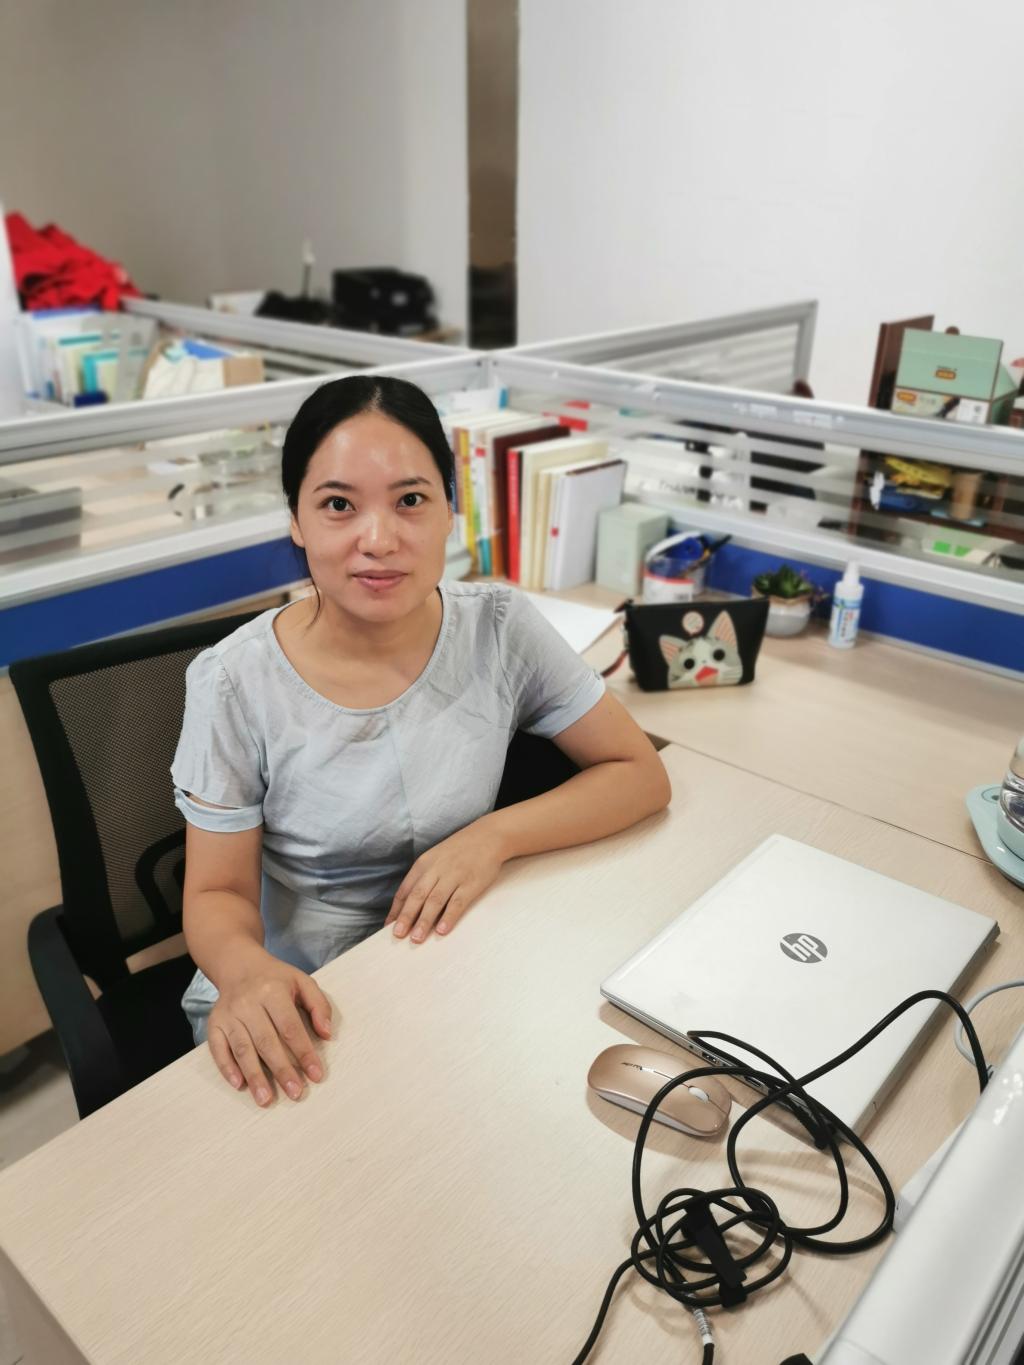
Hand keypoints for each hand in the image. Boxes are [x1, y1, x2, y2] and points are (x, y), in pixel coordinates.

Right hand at [207, 945, 332, 1106]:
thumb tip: (327, 1034)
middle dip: (282, 1070)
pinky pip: (218, 1049)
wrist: (239, 965)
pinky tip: (239, 1085)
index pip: (290, 1027)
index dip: (304, 1052)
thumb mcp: (302, 981)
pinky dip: (227, 1068)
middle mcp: (248, 1002)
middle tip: (295, 1093)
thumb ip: (319, 1005)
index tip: (316, 1075)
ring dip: (254, 1076)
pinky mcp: (214, 1023)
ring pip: (243, 1049)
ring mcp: (229, 1014)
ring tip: (266, 1099)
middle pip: (267, 1041)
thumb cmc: (276, 979)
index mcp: (273, 991)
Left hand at [384, 819, 506, 943]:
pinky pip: (458, 902)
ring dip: (424, 921)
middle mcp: (436, 870)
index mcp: (424, 864)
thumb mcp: (435, 858)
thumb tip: (408, 905)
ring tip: (416, 938)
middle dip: (406, 917)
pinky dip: (449, 916)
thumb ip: (422, 878)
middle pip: (417, 896)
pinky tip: (442, 930)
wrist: (488, 836)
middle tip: (398, 935)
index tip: (388, 928)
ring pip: (435, 901)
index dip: (396, 910)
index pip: (405, 890)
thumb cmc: (459, 851)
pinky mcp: (471, 884)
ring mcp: (454, 876)